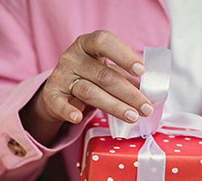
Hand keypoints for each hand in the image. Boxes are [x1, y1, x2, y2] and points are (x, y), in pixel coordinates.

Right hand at [20, 30, 152, 144]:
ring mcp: (61, 76)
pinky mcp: (51, 94)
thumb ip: (125, 76)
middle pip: (103, 75)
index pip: (104, 42)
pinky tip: (78, 118)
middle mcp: (72, 57)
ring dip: (113, 106)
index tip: (142, 71)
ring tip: (132, 116)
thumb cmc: (90, 75)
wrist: (60, 88)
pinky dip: (69, 110)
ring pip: (89, 92)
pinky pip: (60, 104)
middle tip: (146, 107)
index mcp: (87, 44)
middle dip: (128, 93)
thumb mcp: (106, 69)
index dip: (123, 55)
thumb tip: (150, 90)